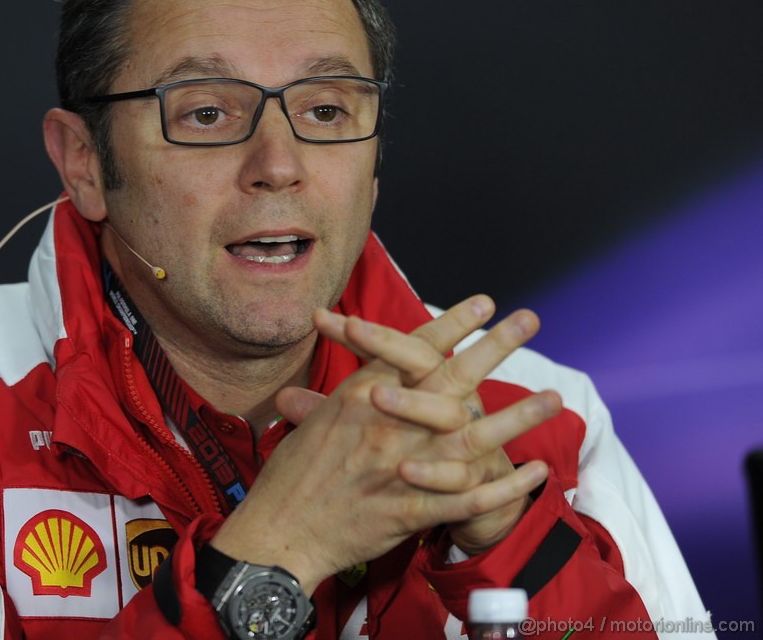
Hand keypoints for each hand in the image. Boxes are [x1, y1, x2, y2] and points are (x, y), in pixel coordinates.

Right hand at [210, 298, 558, 592]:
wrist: (279, 531)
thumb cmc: (290, 475)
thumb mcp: (311, 422)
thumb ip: (340, 396)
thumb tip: (355, 379)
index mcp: (359, 397)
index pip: (412, 350)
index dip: (450, 325)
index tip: (482, 302)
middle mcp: (386, 425)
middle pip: (450, 378)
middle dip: (493, 347)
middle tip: (529, 320)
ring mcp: (401, 468)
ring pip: (471, 436)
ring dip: (517, 417)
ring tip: (554, 398)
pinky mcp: (411, 510)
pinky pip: (468, 499)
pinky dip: (505, 487)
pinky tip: (535, 473)